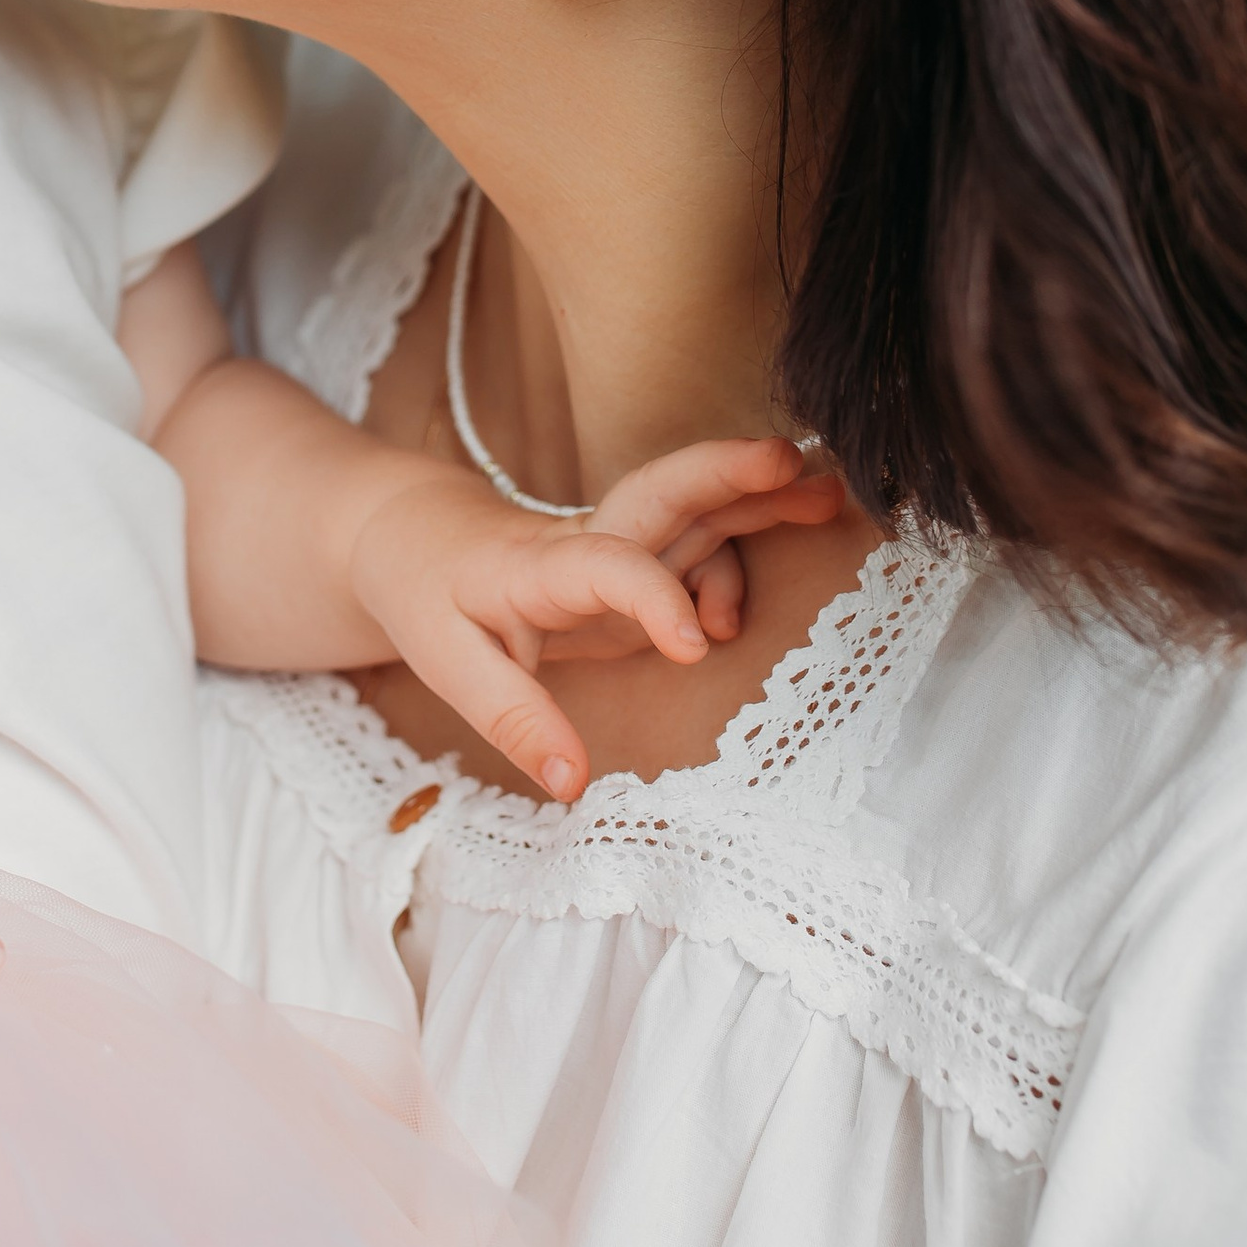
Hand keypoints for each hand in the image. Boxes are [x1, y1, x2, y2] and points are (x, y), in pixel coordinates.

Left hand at [346, 435, 845, 800]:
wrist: (416, 537)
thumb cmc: (429, 597)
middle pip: (661, 492)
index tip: (695, 646)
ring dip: (759, 499)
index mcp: (535, 564)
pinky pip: (699, 547)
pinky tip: (738, 617)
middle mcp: (586, 539)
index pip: (602, 563)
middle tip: (790, 462)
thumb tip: (573, 784)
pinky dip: (737, 559)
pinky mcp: (638, 556)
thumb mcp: (449, 666)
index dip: (652, 596)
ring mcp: (619, 542)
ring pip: (696, 508)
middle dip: (726, 473)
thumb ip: (514, 721)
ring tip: (830, 494)